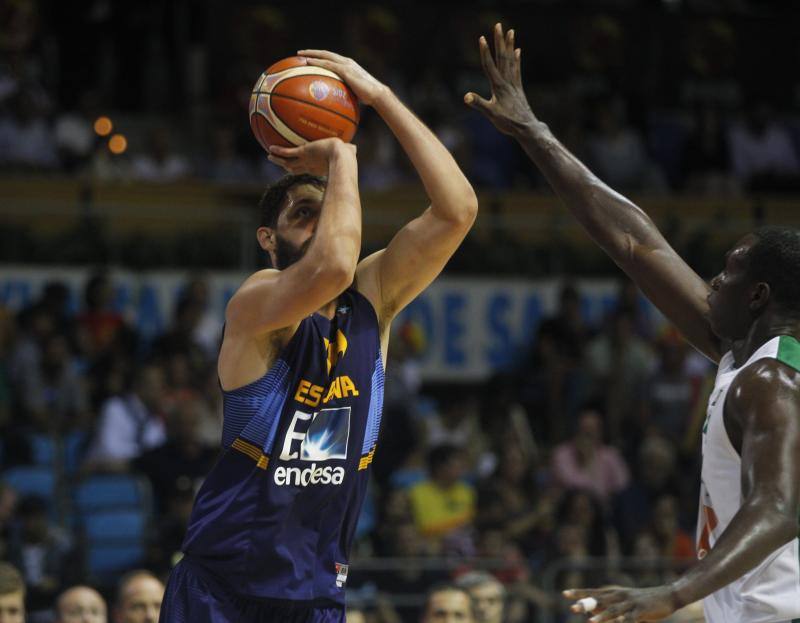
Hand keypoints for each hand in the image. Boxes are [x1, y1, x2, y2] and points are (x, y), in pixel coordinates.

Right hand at [268, 138, 353, 175]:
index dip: (301, 168)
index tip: (297, 167)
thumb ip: (350, 150)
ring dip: (278, 160)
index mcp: (318, 167)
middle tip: (280, 163)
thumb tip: (354, 147)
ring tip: (270, 156)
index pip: (307, 169)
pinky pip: (287, 153)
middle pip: (294, 168)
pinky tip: (270, 148)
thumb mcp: (349, 152)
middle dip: (287, 166)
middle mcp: (310, 166)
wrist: (341, 158)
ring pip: (288, 162)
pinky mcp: (303, 153)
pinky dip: (279, 152)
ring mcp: (305, 160)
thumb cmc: (347, 156)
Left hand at [298, 49, 386, 105]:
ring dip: (312, 54)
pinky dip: (317, 62)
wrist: (376, 94)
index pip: (332, 58)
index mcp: (348, 65)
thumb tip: (335, 104)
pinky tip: (308, 63)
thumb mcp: (353, 92)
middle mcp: (346, 62)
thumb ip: (344, 93)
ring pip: (325, 56)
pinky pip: (328, 64)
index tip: (310, 58)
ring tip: (300, 56)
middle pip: (326, 53)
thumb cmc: (367, 96)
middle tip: (300, 53)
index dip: (320, 57)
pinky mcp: (345, 70)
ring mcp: (346, 65)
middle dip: (312, 52)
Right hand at [464, 23, 537, 135]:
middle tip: (498, 26)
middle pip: (502, 57)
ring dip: (509, 45)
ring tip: (510, 32)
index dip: (485, 52)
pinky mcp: (518, 88)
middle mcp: (507, 82)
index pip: (490, 65)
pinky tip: (518, 51)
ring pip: (511, 60)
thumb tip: (466, 97)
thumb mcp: (491, 114)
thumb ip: (478, 104)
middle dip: (499, 41)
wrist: (526, 128)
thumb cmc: (508, 122)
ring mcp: (514, 84)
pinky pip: (517, 70)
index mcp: (499, 86)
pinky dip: (517, 59)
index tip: (482, 38)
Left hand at [563, 585, 677, 621]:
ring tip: (590, 622)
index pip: (593, 592)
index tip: (564, 594)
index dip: (579, 593)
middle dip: (586, 604)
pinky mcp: (641, 610)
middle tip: (572, 608)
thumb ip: (607, 606)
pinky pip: (631, 618)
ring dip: (602, 617)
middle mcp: (620, 595)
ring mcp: (630, 603)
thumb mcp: (622, 602)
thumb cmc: (642, 601)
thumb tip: (590, 611)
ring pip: (614, 610)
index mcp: (614, 593)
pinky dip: (624, 621)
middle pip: (600, 600)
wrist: (667, 596)